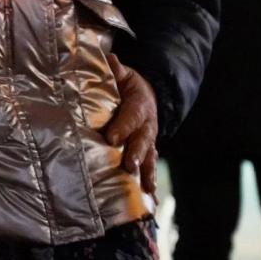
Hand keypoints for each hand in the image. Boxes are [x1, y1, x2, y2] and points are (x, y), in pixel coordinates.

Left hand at [103, 53, 157, 194]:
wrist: (147, 95)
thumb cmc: (128, 86)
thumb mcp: (124, 74)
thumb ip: (115, 69)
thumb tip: (109, 58)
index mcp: (140, 105)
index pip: (131, 116)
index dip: (122, 127)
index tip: (111, 138)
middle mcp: (147, 125)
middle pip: (143, 140)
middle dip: (136, 153)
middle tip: (129, 165)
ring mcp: (149, 141)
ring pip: (150, 157)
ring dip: (147, 173)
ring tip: (146, 189)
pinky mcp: (148, 153)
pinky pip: (150, 169)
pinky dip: (150, 184)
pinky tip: (151, 201)